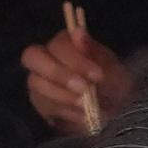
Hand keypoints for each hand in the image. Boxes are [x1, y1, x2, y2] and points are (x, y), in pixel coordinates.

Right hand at [22, 6, 128, 139]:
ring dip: (64, 96)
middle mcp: (45, 58)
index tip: (98, 76)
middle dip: (59, 74)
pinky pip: (43, 106)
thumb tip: (78, 31)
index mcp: (65, 43)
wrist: (115, 111)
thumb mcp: (112, 67)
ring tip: (87, 106)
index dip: (75, 60)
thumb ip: (93, 51)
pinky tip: (83, 117)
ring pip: (36, 84)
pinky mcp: (39, 103)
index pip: (58, 45)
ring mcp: (38, 80)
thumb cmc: (113, 83)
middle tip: (84, 90)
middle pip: (31, 57)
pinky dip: (66, 113)